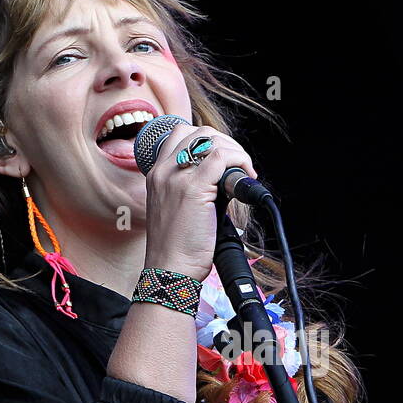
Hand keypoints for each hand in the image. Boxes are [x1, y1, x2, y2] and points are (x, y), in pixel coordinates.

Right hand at [142, 124, 257, 281]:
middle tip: (238, 167)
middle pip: (198, 132)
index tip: (224, 161)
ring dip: (235, 152)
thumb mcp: (177, 209)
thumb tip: (222, 178)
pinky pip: (222, 157)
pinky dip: (240, 162)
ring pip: (211, 139)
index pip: (181, 135)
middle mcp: (163, 171)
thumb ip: (192, 188)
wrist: (169, 270)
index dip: (209, 141)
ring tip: (243, 174)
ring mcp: (176, 177)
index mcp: (156, 174)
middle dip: (225, 143)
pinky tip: (246, 177)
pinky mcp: (193, 188)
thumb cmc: (176, 248)